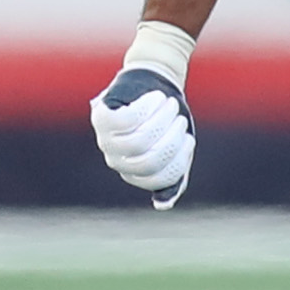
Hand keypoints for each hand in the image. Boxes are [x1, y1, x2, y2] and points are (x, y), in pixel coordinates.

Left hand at [90, 69, 195, 209]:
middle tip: (180, 119)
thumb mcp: (177, 146)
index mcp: (135, 173)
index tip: (188, 138)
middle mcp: (116, 160)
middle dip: (172, 137)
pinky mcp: (102, 117)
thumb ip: (175, 174)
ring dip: (162, 118)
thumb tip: (162, 205)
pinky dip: (148, 106)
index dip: (180, 158)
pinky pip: (128, 119)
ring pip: (139, 140)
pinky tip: (155, 98)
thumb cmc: (168, 118)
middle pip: (149, 160)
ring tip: (169, 104)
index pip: (160, 177)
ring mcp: (106, 139)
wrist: (153, 84)